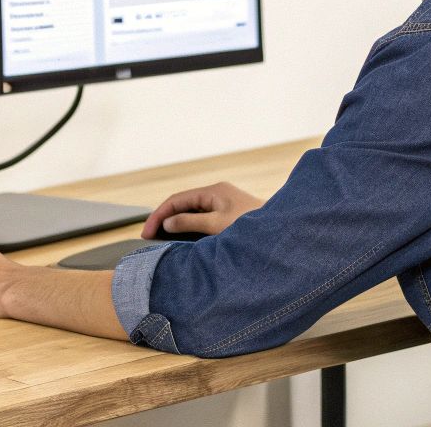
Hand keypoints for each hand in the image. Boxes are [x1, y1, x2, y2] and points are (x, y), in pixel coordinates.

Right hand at [142, 180, 263, 237]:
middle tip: (148, 237)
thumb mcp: (218, 225)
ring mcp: (224, 204)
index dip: (159, 215)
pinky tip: (182, 239)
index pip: (177, 200)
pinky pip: (202, 219)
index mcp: (213, 191)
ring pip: (192, 212)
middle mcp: (217, 194)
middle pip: (182, 204)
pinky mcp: (229, 216)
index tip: (146, 232)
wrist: (283, 233)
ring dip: (176, 224)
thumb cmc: (253, 227)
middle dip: (164, 219)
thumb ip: (190, 223)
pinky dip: (189, 228)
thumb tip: (168, 222)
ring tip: (161, 239)